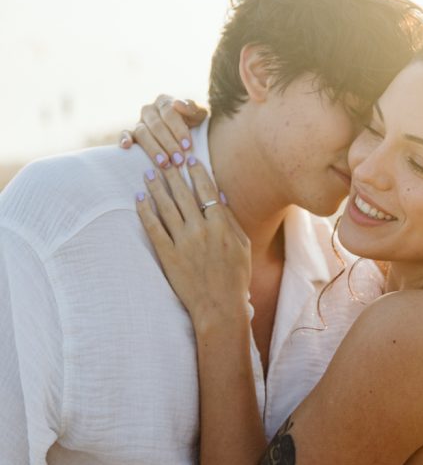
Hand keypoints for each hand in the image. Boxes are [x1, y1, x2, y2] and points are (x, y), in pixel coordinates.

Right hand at [120, 95, 206, 167]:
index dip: (178, 130)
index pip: (169, 113)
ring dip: (153, 148)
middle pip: (156, 125)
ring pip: (142, 133)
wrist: (191, 133)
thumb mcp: (200, 115)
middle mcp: (149, 110)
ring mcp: (139, 122)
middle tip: (179, 160)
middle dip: (169, 144)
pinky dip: (124, 138)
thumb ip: (193, 108)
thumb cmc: (195, 123)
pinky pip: (124, 134)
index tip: (187, 146)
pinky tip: (127, 146)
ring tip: (164, 163)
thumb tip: (178, 103)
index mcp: (165, 102)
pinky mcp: (131, 134)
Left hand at [136, 157, 250, 326]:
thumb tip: (220, 196)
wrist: (219, 306)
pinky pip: (153, 227)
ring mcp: (182, 242)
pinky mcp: (167, 255)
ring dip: (157, 187)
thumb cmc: (235, 277)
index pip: (206, 190)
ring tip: (149, 173)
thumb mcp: (242, 245)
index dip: (196, 172)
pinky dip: (145, 210)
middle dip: (172, 173)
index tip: (188, 159)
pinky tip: (139, 198)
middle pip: (183, 194)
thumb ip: (230, 220)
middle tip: (163, 158)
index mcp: (221, 225)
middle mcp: (200, 229)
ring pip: (166, 207)